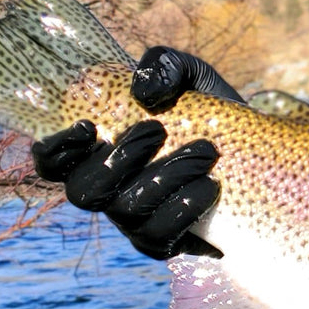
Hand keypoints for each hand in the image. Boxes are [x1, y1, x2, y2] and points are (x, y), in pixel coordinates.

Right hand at [28, 47, 239, 258]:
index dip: (55, 150)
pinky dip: (185, 207)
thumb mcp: (191, 76)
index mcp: (99, 150)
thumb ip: (163, 65)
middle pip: (83, 192)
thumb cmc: (209, 113)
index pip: (51, 162)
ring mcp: (133, 221)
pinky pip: (160, 236)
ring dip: (166, 177)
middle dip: (120, 158)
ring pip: (126, 210)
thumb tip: (144, 93)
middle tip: (158, 129)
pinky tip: (210, 184)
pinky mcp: (165, 242)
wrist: (257, 154)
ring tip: (205, 152)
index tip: (88, 126)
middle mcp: (108, 190)